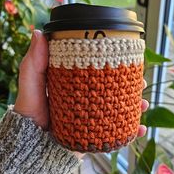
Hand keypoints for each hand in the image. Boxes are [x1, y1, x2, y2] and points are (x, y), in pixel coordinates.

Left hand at [14, 30, 148, 149]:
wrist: (32, 141)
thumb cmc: (31, 110)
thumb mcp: (31, 82)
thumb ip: (34, 60)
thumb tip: (39, 32)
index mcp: (76, 82)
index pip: (98, 70)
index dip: (113, 64)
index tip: (126, 59)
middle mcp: (87, 96)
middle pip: (113, 87)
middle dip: (130, 84)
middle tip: (141, 82)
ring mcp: (93, 113)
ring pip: (119, 106)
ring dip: (135, 105)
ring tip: (143, 104)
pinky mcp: (95, 130)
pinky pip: (116, 129)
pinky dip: (130, 130)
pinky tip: (140, 129)